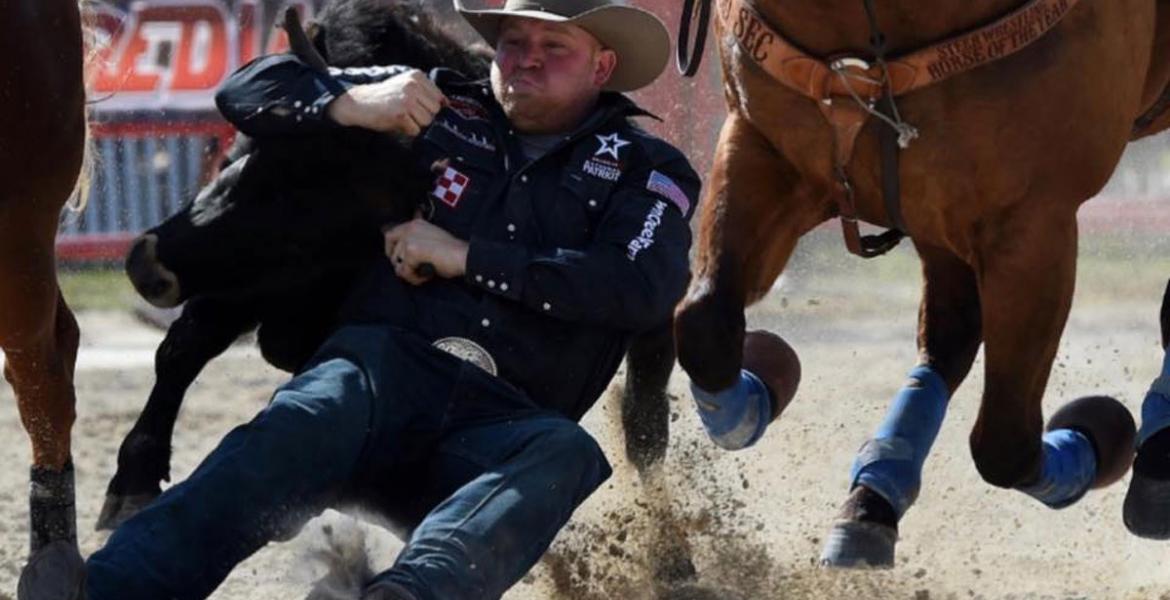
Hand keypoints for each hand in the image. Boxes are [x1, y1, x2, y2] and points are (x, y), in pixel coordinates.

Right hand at [327, 69, 445, 136]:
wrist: (358, 102)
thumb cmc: (384, 97)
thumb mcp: (406, 86)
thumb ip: (425, 93)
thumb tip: (447, 106)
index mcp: (417, 76)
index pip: (439, 98)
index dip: (430, 108)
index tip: (418, 109)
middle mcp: (413, 85)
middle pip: (435, 111)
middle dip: (424, 116)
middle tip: (407, 113)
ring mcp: (407, 98)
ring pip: (427, 122)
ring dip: (415, 124)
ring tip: (401, 117)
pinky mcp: (400, 113)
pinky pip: (415, 130)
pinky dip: (407, 130)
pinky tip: (395, 122)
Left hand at [383, 213, 468, 285]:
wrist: (463, 255)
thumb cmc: (452, 251)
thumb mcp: (431, 239)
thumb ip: (417, 242)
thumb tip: (401, 258)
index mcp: (415, 224)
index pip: (391, 234)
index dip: (390, 249)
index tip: (397, 260)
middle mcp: (410, 228)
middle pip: (391, 250)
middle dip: (398, 263)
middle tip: (408, 271)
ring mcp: (410, 239)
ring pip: (397, 263)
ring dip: (408, 273)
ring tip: (423, 274)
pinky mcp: (411, 252)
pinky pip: (404, 271)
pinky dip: (413, 278)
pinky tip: (426, 276)